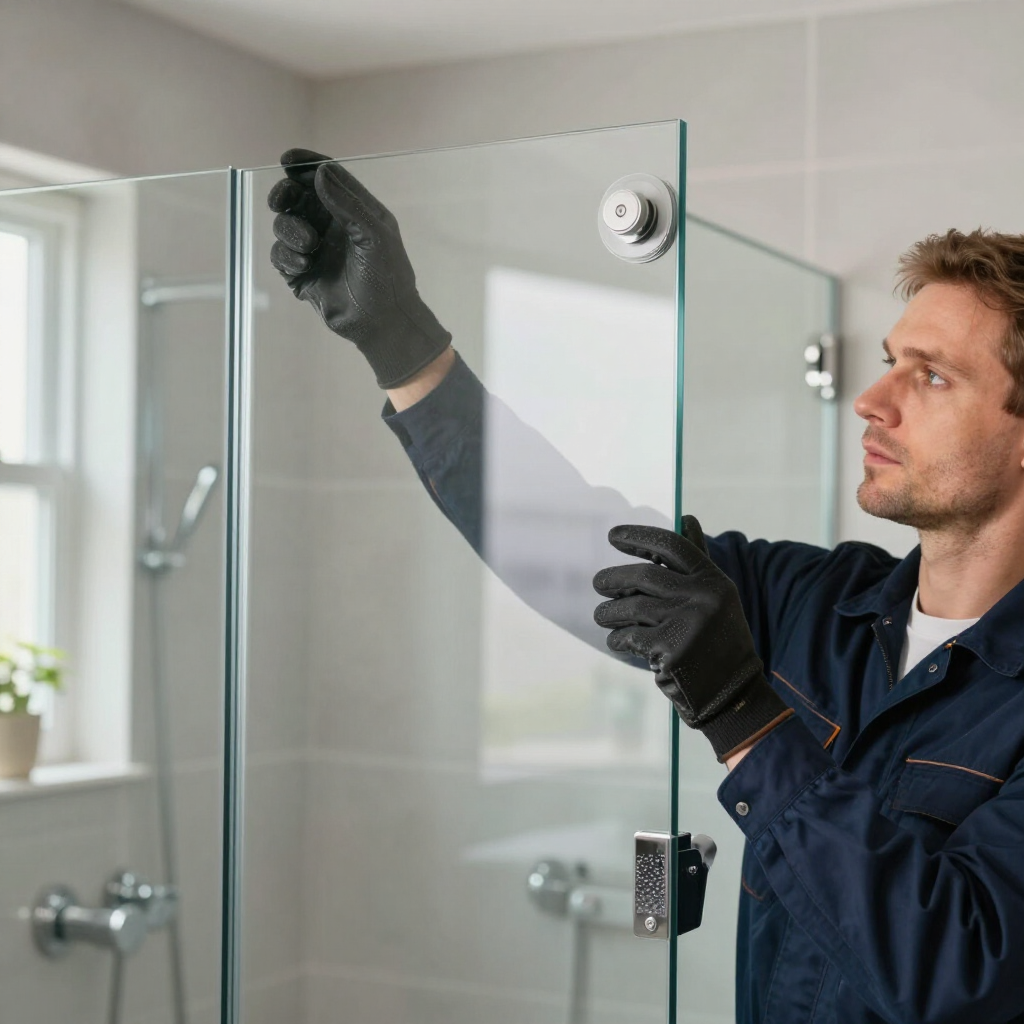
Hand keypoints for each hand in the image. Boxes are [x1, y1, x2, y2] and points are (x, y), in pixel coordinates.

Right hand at [267, 148, 451, 388]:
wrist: (382, 323)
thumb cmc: (387, 277)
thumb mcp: (374, 235)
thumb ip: (347, 203)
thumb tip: (319, 172)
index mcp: (352, 210)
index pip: (325, 176)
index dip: (305, 165)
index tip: (287, 161)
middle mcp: (331, 225)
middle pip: (295, 196)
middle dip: (284, 195)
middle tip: (281, 201)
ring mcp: (314, 249)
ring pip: (284, 224)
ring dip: (289, 230)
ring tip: (309, 247)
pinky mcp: (300, 273)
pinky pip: (280, 254)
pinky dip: (287, 256)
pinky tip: (304, 265)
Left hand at [592, 516, 792, 761]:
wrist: (733, 696)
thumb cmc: (717, 642)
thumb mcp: (716, 598)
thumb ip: (696, 563)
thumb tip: (688, 518)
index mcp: (714, 580)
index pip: (671, 546)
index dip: (639, 537)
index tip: (613, 536)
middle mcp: (703, 597)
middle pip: (643, 576)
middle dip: (613, 579)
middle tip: (598, 583)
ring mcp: (687, 623)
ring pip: (631, 606)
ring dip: (609, 612)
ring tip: (601, 616)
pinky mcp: (671, 650)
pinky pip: (630, 636)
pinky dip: (618, 638)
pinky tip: (618, 641)